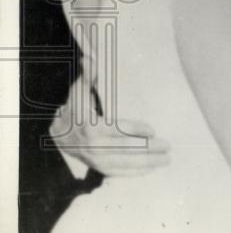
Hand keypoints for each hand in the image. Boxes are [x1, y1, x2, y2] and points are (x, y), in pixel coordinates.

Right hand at [50, 75, 169, 176]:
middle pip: (124, 148)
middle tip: (168, 145)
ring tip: (167, 159)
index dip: (135, 130)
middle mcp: (93, 145)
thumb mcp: (80, 90)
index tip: (153, 130)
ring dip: (147, 163)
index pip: (116, 129)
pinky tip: (153, 169)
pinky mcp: (99, 168)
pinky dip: (137, 173)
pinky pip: (119, 172)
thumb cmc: (77, 108)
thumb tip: (90, 59)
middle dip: (148, 148)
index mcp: (90, 125)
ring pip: (124, 163)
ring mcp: (96, 159)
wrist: (60, 134)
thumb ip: (89, 77)